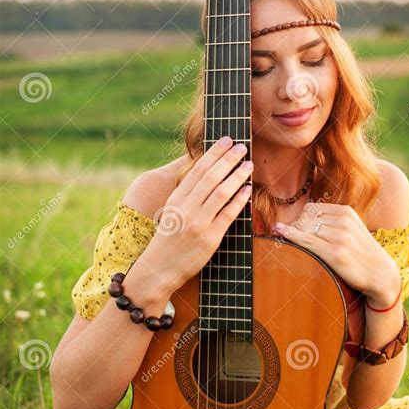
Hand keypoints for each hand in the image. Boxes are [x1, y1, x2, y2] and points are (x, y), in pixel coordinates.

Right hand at [147, 137, 252, 294]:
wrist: (160, 268)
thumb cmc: (169, 238)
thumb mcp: (173, 211)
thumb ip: (187, 194)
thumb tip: (207, 172)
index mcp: (176, 199)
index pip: (197, 170)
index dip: (213, 153)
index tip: (226, 140)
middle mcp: (187, 209)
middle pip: (210, 177)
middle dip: (228, 159)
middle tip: (241, 147)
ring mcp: (198, 223)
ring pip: (221, 192)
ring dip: (237, 176)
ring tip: (248, 164)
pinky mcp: (210, 238)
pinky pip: (228, 214)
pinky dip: (239, 200)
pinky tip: (247, 189)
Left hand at [271, 202, 401, 304]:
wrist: (380, 274)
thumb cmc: (361, 253)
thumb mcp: (351, 229)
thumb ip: (331, 221)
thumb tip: (301, 219)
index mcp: (346, 212)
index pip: (311, 209)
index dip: (299, 219)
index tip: (292, 230)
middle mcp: (343, 221)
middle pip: (305, 218)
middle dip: (293, 227)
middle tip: (285, 237)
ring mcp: (340, 237)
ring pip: (303, 228)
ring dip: (290, 234)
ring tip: (282, 240)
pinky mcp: (335, 253)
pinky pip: (306, 240)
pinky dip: (289, 235)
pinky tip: (279, 232)